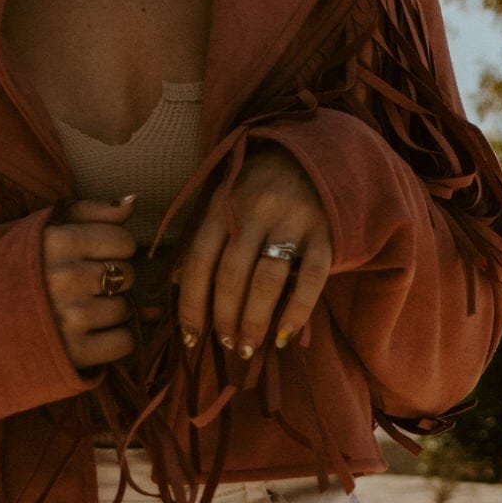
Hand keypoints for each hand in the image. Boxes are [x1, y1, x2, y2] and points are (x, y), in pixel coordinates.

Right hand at [43, 195, 138, 368]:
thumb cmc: (17, 273)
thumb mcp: (43, 231)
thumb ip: (89, 212)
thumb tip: (132, 203)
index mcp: (58, 242)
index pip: (123, 242)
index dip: (113, 250)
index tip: (92, 258)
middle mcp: (66, 278)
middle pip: (127, 275)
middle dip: (110, 280)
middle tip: (81, 288)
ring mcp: (71, 317)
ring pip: (125, 309)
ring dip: (110, 312)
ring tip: (80, 311)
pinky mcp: (75, 353)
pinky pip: (123, 342)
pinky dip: (113, 341)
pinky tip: (89, 335)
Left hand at [175, 143, 332, 361]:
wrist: (312, 155)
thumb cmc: (259, 188)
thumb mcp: (225, 202)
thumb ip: (206, 239)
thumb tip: (176, 287)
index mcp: (223, 205)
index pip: (200, 261)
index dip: (192, 304)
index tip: (190, 338)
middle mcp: (255, 211)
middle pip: (232, 275)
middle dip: (224, 318)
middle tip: (225, 345)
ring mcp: (292, 221)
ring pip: (267, 280)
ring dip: (254, 321)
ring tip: (248, 347)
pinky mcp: (325, 233)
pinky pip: (311, 279)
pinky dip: (297, 312)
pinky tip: (285, 337)